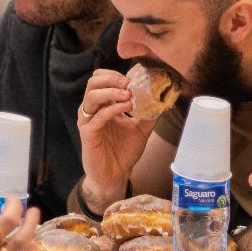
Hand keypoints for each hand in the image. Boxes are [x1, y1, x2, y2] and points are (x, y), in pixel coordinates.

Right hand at [76, 69, 155, 206]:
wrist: (115, 176)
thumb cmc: (124, 152)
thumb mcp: (141, 129)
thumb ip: (150, 114)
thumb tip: (164, 99)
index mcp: (103, 105)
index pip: (101, 79)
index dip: (114, 75)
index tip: (132, 79)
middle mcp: (93, 110)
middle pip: (93, 83)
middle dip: (111, 79)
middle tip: (128, 83)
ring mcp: (88, 121)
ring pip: (91, 96)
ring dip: (111, 92)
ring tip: (128, 95)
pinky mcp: (87, 134)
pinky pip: (97, 117)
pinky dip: (112, 109)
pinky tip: (126, 108)